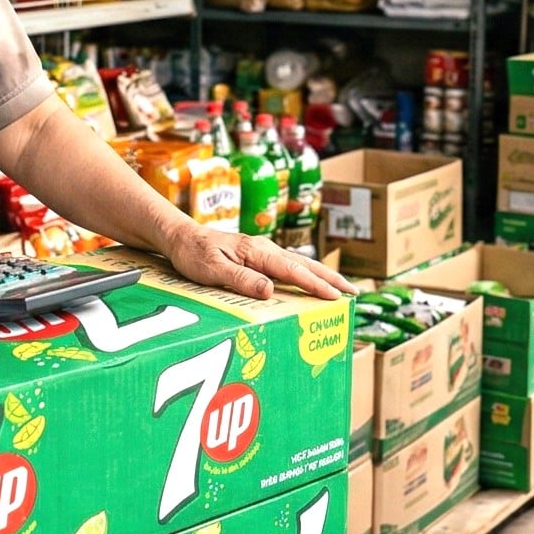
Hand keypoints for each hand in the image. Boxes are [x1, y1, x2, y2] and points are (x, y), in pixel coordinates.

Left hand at [161, 224, 351, 300]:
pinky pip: (288, 265)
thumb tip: (271, 290)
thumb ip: (242, 279)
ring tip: (341, 288)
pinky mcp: (257, 256)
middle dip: (330, 279)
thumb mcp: (212, 269)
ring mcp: (262, 252)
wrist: (180, 237)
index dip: (316, 285)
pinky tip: (310, 281)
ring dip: (321, 276)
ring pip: (299, 264)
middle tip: (354, 292)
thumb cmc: (193, 253)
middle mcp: (264, 249)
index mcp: (257, 251)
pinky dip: (305, 273)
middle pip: (304, 265)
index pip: (293, 271)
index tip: (336, 296)